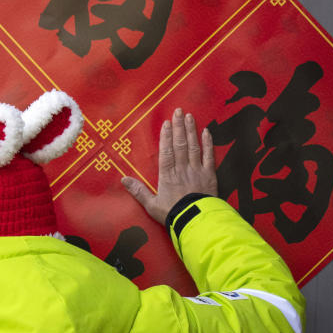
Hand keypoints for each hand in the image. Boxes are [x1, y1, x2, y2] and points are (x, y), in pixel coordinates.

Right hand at [121, 108, 217, 224]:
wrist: (196, 221)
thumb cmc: (172, 214)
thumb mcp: (151, 205)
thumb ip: (138, 191)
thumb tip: (123, 179)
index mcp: (167, 175)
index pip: (166, 151)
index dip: (166, 136)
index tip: (166, 122)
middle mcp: (182, 169)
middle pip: (180, 144)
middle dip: (179, 127)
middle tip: (179, 111)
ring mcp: (197, 170)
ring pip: (194, 146)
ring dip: (191, 130)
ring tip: (190, 116)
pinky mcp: (210, 175)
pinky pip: (209, 156)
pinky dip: (208, 143)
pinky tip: (207, 132)